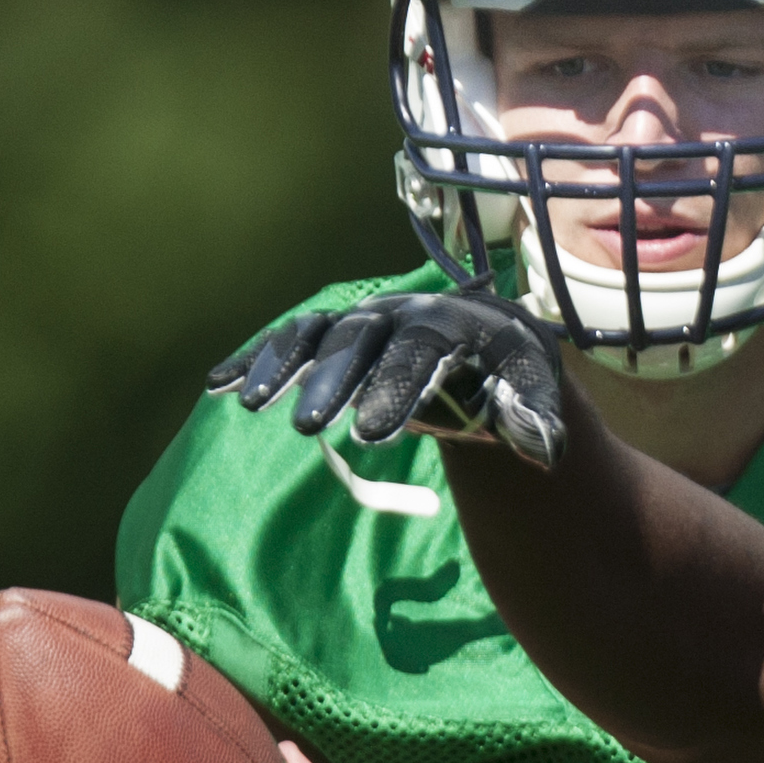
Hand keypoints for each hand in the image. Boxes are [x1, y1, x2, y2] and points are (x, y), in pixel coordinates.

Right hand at [225, 291, 564, 468]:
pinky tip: (218, 384)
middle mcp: (396, 314)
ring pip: (314, 334)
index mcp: (447, 322)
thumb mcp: (532, 386)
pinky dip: (254, 358)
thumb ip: (534, 415)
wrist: (486, 332)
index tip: (372, 432)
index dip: (395, 387)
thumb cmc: (509, 368)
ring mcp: (360, 321)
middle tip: (309, 428)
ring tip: (249, 405)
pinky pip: (289, 341)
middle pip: (358, 341)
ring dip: (281, 364)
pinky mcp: (333, 334)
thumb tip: (545, 448)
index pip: (418, 351)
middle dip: (331, 380)